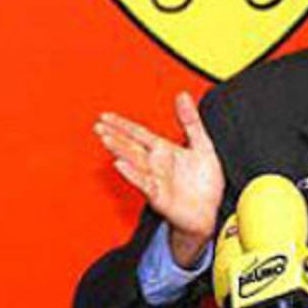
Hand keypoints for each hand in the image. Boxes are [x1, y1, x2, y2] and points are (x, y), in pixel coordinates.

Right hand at [95, 92, 224, 266]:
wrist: (209, 212)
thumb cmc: (204, 184)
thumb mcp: (203, 145)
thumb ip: (191, 121)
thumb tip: (182, 96)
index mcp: (164, 151)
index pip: (139, 134)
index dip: (123, 125)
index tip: (106, 116)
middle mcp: (156, 165)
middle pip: (132, 146)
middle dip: (115, 135)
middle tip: (98, 125)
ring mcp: (156, 180)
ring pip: (134, 162)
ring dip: (120, 150)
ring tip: (107, 139)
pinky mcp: (159, 196)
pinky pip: (145, 183)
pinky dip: (133, 174)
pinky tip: (121, 165)